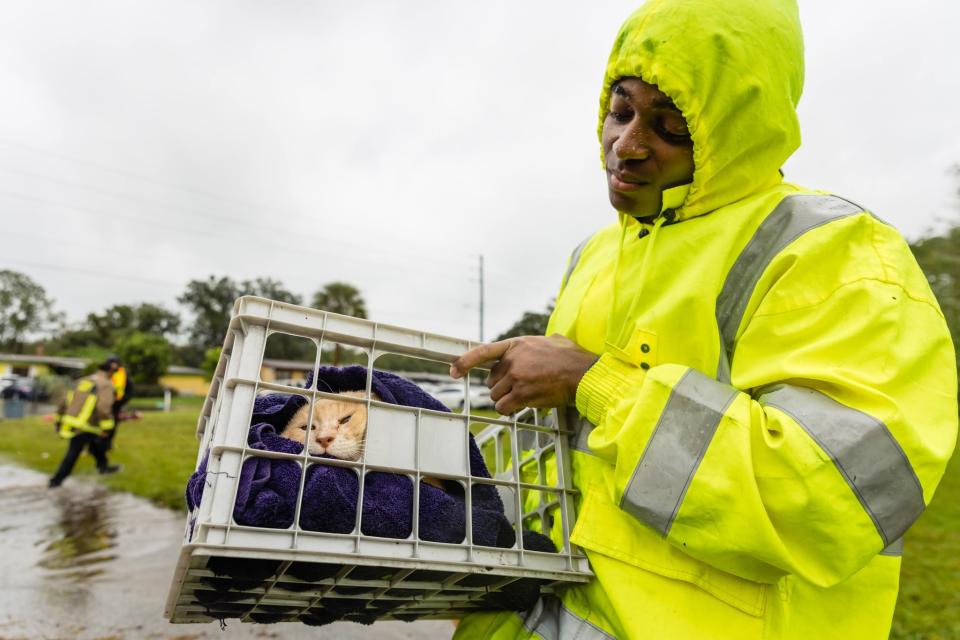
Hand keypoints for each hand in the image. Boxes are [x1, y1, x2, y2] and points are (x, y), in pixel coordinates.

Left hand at [450, 335, 597, 414]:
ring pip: (496, 395)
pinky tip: (520, 406)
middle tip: (519, 386)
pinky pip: (503, 407)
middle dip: (501, 386)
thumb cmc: (571, 357)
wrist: (582, 374)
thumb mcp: (551, 339)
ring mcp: (516, 378)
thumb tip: (542, 342)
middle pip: (491, 380)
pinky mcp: (522, 394)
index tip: (453, 370)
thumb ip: (535, 343)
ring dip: (506, 399)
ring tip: (525, 395)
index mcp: (516, 345)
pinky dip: (508, 410)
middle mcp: (512, 360)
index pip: (483, 352)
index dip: (464, 362)